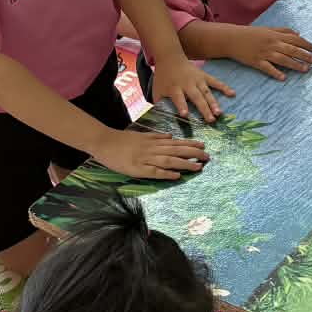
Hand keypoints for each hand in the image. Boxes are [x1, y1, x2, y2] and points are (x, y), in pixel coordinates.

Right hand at [92, 128, 209, 179]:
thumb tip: (170, 137)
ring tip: (198, 166)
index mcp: (153, 141)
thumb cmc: (122, 140)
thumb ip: (155, 136)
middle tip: (207, 156)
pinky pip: (154, 171)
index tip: (203, 146)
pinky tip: (177, 175)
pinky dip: (166, 173)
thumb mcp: (141, 135)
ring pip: (168, 160)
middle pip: (176, 151)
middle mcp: (152, 149)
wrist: (103, 142)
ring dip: (184, 164)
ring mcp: (145, 158)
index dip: (190, 144)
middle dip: (193, 153)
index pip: (175, 143)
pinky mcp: (137, 168)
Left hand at [147, 55, 234, 120]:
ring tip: (219, 113)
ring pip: (207, 92)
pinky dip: (224, 87)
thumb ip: (160, 104)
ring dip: (214, 103)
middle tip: (211, 120)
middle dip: (204, 109)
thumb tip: (162, 119)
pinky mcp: (204, 76)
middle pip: (196, 98)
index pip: (178, 99)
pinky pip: (215, 82)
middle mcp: (187, 84)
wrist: (170, 58)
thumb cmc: (164, 78)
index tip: (185, 115)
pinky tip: (232, 94)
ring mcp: (197, 80)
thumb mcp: (157, 90)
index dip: (182, 106)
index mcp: (175, 88)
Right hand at [230, 25, 311, 79]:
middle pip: (291, 50)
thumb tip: (298, 34)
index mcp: (275, 35)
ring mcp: (264, 53)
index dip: (306, 44)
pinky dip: (275, 72)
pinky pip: (267, 68)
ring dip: (295, 64)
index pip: (294, 39)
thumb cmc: (251, 33)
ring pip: (282, 59)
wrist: (232, 38)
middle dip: (304, 55)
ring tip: (305, 69)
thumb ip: (283, 31)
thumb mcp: (268, 29)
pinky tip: (283, 77)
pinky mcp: (256, 61)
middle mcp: (271, 43)